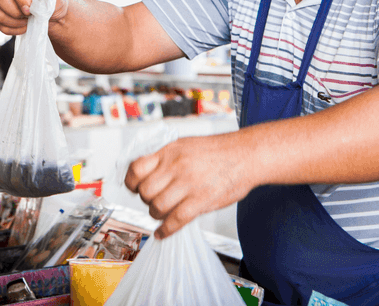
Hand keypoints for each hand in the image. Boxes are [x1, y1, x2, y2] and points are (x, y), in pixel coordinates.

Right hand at [0, 0, 68, 34]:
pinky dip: (13, 30)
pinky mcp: (0, 10)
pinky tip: (24, 27)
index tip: (30, 9)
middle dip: (16, 12)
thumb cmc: (54, 0)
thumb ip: (45, 0)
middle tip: (30, 15)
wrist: (52, 10)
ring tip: (29, 21)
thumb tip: (32, 9)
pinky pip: (0, 24)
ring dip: (16, 23)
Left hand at [124, 132, 253, 238]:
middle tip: (154, 201)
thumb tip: (148, 173)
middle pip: (145, 191)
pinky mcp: (201, 200)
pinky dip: (166, 230)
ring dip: (156, 215)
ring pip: (157, 207)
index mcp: (170, 152)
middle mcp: (176, 166)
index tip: (134, 188)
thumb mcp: (186, 146)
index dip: (132, 182)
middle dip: (146, 200)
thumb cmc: (219, 151)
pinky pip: (176, 220)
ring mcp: (188, 183)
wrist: (246, 154)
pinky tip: (163, 233)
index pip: (137, 168)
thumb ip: (167, 159)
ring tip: (163, 214)